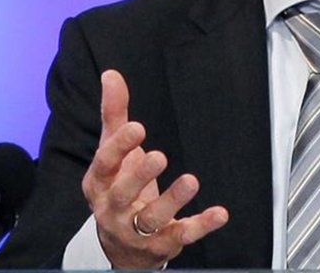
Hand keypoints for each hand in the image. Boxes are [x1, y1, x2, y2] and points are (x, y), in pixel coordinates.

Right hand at [82, 69, 228, 268]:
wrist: (121, 245)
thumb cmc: (117, 184)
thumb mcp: (111, 151)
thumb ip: (114, 113)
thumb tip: (110, 74)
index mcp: (99, 183)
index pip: (104, 164)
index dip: (120, 146)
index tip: (138, 127)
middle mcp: (112, 209)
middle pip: (123, 194)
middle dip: (140, 177)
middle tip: (159, 156)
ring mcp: (136, 231)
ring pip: (152, 218)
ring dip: (172, 200)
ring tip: (191, 180)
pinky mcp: (161, 244)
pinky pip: (181, 235)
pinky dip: (201, 225)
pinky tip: (220, 213)